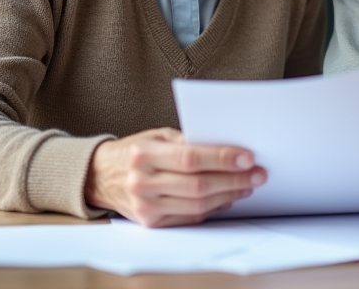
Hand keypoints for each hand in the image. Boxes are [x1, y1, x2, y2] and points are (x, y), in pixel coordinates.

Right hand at [84, 128, 264, 226]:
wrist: (100, 176)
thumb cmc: (135, 151)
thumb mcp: (156, 136)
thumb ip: (186, 142)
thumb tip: (226, 149)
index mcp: (144, 154)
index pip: (190, 158)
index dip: (222, 158)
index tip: (247, 157)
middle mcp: (143, 182)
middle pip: (197, 185)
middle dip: (233, 179)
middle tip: (257, 174)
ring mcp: (145, 206)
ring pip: (197, 204)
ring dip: (228, 195)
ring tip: (247, 185)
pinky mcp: (150, 222)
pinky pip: (189, 217)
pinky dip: (212, 208)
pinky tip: (227, 199)